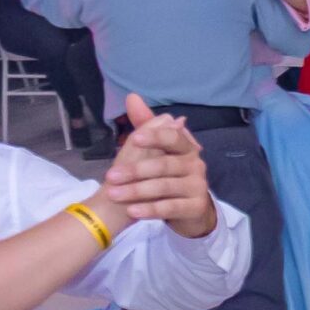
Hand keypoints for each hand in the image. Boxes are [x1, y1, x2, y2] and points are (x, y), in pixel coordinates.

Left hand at [97, 95, 214, 236]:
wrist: (188, 210)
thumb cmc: (168, 176)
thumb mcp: (156, 151)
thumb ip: (145, 126)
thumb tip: (132, 97)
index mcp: (186, 147)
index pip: (172, 137)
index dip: (155, 137)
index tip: (134, 139)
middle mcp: (197, 164)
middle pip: (164, 165)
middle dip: (135, 171)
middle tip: (111, 176)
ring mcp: (198, 186)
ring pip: (164, 187)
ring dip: (137, 191)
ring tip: (115, 194)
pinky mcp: (196, 207)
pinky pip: (169, 208)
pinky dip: (149, 209)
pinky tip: (132, 211)